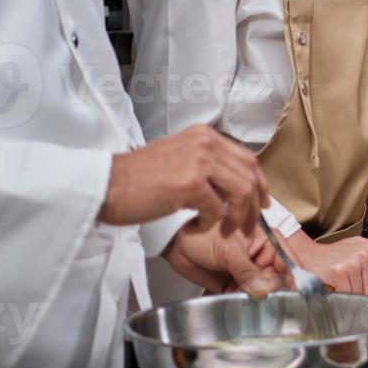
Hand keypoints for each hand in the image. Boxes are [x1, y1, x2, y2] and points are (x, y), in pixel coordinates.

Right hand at [98, 125, 268, 234]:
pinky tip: (195, 226)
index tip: (261, 203)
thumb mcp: (179, 159)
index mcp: (204, 135)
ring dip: (237, 218)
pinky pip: (217, 209)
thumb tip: (234, 184)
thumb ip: (207, 164)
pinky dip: (211, 223)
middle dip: (253, 206)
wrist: (106, 185)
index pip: (247, 158)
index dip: (260, 184)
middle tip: (247, 226)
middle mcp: (206, 143)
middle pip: (249, 176)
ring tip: (224, 231)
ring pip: (240, 192)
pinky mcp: (189, 183)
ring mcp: (199, 161)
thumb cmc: (137, 179)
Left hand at [164, 221, 286, 295]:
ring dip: (260, 301)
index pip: (286, 259)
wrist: (176, 244)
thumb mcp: (230, 251)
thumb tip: (265, 291)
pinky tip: (243, 309)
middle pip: (277, 279)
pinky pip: (245, 299)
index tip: (295, 291)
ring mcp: (247, 273)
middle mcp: (260, 258)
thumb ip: (247, 271)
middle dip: (275, 291)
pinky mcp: (234, 286)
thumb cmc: (203, 234)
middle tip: (269, 301)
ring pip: (262, 291)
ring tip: (255, 306)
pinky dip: (245, 305)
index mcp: (266, 241)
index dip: (293, 275)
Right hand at [288, 233, 367, 297]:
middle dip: (365, 297)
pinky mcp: (341, 272)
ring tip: (341, 287)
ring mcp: (352, 262)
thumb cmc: (333, 254)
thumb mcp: (357, 246)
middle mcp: (364, 253)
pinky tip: (335, 288)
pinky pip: (348, 294)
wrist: (308, 255)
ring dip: (352, 296)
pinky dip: (342, 296)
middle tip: (353, 293)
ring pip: (361, 293)